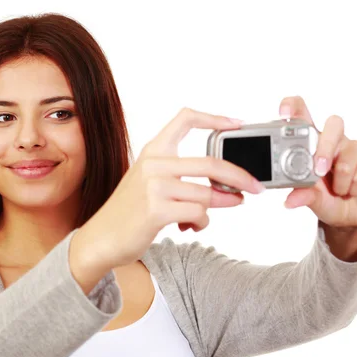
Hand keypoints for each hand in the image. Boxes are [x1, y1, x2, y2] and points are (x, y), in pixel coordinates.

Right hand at [76, 107, 264, 267]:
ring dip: (219, 207)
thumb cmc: (128, 212)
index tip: (236, 123)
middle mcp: (154, 163)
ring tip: (210, 215)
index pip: (185, 119)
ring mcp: (155, 186)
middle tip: (255, 188)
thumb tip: (223, 184)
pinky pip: (198, 214)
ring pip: (207, 194)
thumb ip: (179, 176)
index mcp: (152, 150)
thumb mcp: (148, 182)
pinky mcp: (157, 210)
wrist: (101, 238)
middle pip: (211, 163)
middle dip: (240, 177)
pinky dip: (201, 223)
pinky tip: (191, 227)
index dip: (214, 118)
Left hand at [279, 97, 356, 229]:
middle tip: (320, 171)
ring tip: (338, 191)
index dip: (294, 107)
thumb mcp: (312, 199)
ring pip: (348, 156)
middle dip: (326, 149)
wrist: (350, 216)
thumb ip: (303, 195)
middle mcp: (334, 141)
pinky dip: (355, 187)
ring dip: (341, 182)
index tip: (284, 112)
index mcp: (312, 143)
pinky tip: (353, 190)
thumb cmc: (327, 200)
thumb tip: (290, 201)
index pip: (302, 115)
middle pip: (334, 124)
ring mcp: (354, 148)